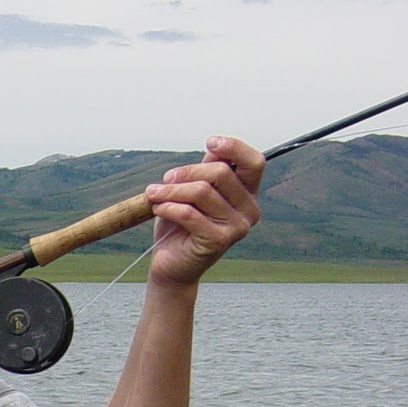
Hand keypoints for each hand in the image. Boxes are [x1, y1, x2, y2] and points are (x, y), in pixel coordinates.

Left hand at [143, 136, 263, 287]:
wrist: (170, 264)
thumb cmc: (180, 226)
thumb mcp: (191, 192)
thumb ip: (204, 170)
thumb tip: (213, 147)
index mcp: (247, 194)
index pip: (253, 163)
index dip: (233, 147)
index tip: (209, 142)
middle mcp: (249, 210)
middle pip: (221, 173)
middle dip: (186, 172)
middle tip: (164, 180)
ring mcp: (237, 227)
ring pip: (202, 192)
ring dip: (171, 190)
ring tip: (154, 195)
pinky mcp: (220, 240)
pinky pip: (190, 214)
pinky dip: (168, 208)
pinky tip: (157, 209)